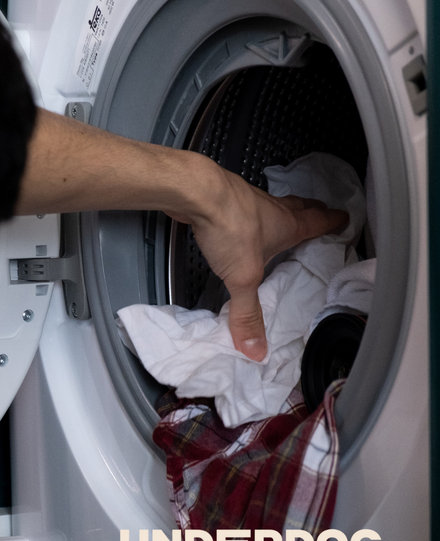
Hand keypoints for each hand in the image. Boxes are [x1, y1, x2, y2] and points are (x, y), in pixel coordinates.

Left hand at [167, 163, 347, 360]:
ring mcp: (246, 199)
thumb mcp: (243, 278)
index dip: (334, 221)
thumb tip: (256, 348)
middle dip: (312, 211)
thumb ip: (248, 313)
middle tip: (319, 213)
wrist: (195, 192)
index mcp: (287, 225)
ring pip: (271, 204)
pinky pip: (241, 204)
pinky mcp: (222, 197)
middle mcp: (271, 208)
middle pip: (299, 207)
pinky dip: (246, 212)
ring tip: (279, 220)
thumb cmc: (229, 227)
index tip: (345, 219)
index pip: (319, 221)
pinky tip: (236, 221)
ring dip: (279, 211)